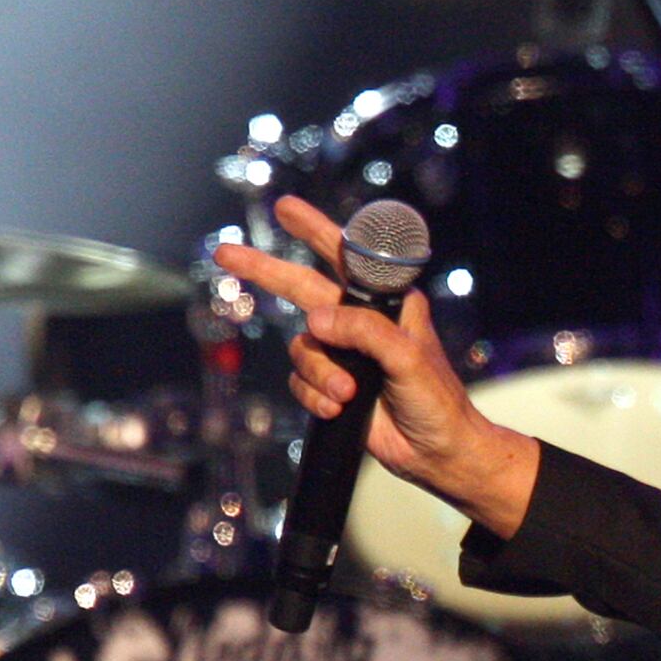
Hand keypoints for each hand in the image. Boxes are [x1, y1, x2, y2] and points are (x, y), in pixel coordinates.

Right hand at [211, 196, 540, 536]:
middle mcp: (360, 322)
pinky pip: (301, 382)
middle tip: (224, 251)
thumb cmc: (436, 401)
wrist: (435, 452)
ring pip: (302, 348)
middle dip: (265, 271)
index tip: (285, 207)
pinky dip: (317, 397)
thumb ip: (365, 332)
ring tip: (348, 393)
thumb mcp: (407, 358)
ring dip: (320, 374)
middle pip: (301, 287)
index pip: (346, 257)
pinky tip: (341, 407)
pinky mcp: (330, 385)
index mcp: (387, 303)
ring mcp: (343, 354)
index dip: (314, 229)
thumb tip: (315, 321)